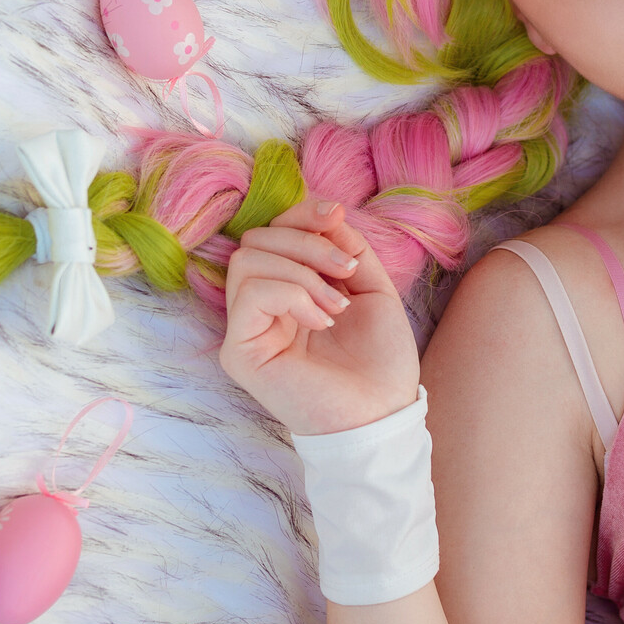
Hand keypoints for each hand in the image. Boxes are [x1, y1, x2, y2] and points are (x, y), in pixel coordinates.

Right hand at [218, 198, 419, 435]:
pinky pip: (250, 294)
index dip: (300, 215)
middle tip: (346, 271)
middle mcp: (260, 306)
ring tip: (335, 306)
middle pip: (256, 240)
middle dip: (306, 243)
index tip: (336, 216)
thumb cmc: (379, 360)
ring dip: (301, 271)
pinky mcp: (239, 351)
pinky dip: (291, 294)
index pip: (272, 232)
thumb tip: (326, 210)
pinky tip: (320, 321)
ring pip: (247, 259)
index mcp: (287, 289)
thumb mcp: (371, 286)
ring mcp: (246, 328)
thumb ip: (346, 246)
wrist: (383, 413)